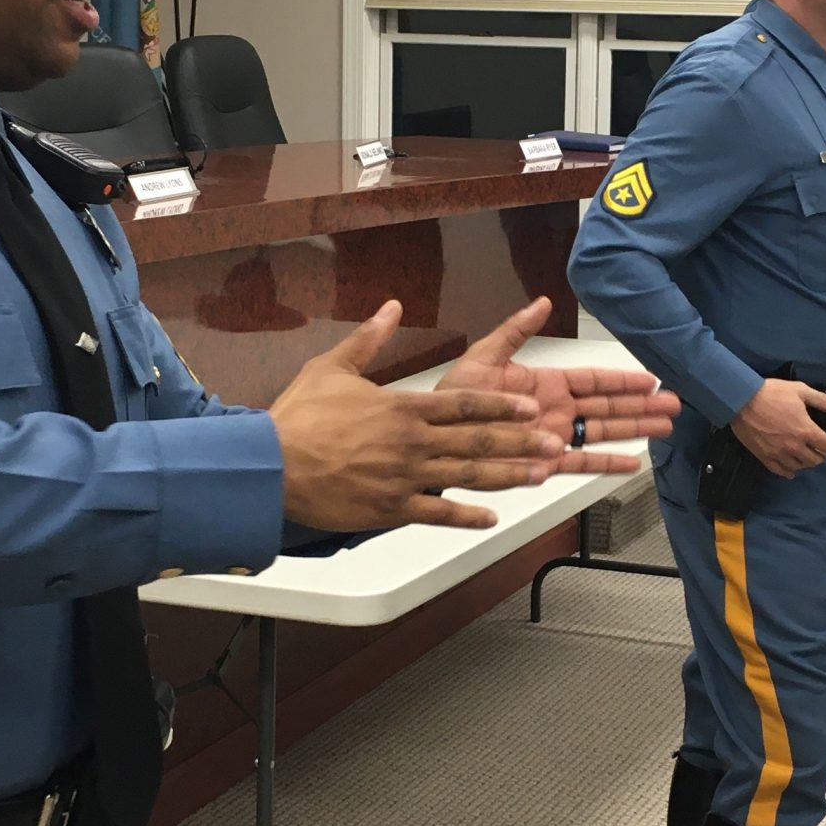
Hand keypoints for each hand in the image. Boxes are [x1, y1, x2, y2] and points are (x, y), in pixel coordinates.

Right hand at [272, 301, 561, 532]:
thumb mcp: (332, 366)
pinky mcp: (391, 508)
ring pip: (468, 476)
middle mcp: (413, 442)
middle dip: (521, 441)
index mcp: (403, 406)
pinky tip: (491, 519)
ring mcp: (405, 477)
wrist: (271, 466)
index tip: (530, 408)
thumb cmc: (298, 417)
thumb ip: (369, 339)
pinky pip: (438, 513)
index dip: (503, 406)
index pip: (466, 404)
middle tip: (554, 443)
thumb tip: (391, 306)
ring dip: (508, 476)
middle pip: (479, 440)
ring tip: (538, 476)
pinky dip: (467, 517)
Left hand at [436, 295, 679, 471]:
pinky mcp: (544, 462)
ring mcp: (553, 436)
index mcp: (547, 382)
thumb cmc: (454, 396)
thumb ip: (516, 330)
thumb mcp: (485, 355)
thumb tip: (543, 302)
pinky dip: (606, 464)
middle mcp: (556, 410)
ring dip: (635, 430)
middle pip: (609, 406)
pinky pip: (580, 463)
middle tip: (674, 404)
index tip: (651, 379)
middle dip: (642, 406)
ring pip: (603, 432)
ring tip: (665, 428)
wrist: (434, 436)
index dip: (623, 379)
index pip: (594, 379)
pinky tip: (633, 464)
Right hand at [732, 377, 825, 476]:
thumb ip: (821, 400)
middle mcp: (795, 446)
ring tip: (804, 458)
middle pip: (814, 460)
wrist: (743, 400)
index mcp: (806, 430)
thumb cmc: (773, 393)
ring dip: (805, 463)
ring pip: (798, 466)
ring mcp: (779, 453)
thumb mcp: (800, 390)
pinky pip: (780, 471)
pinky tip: (791, 472)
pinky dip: (788, 472)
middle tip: (819, 452)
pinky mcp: (765, 457)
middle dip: (820, 456)